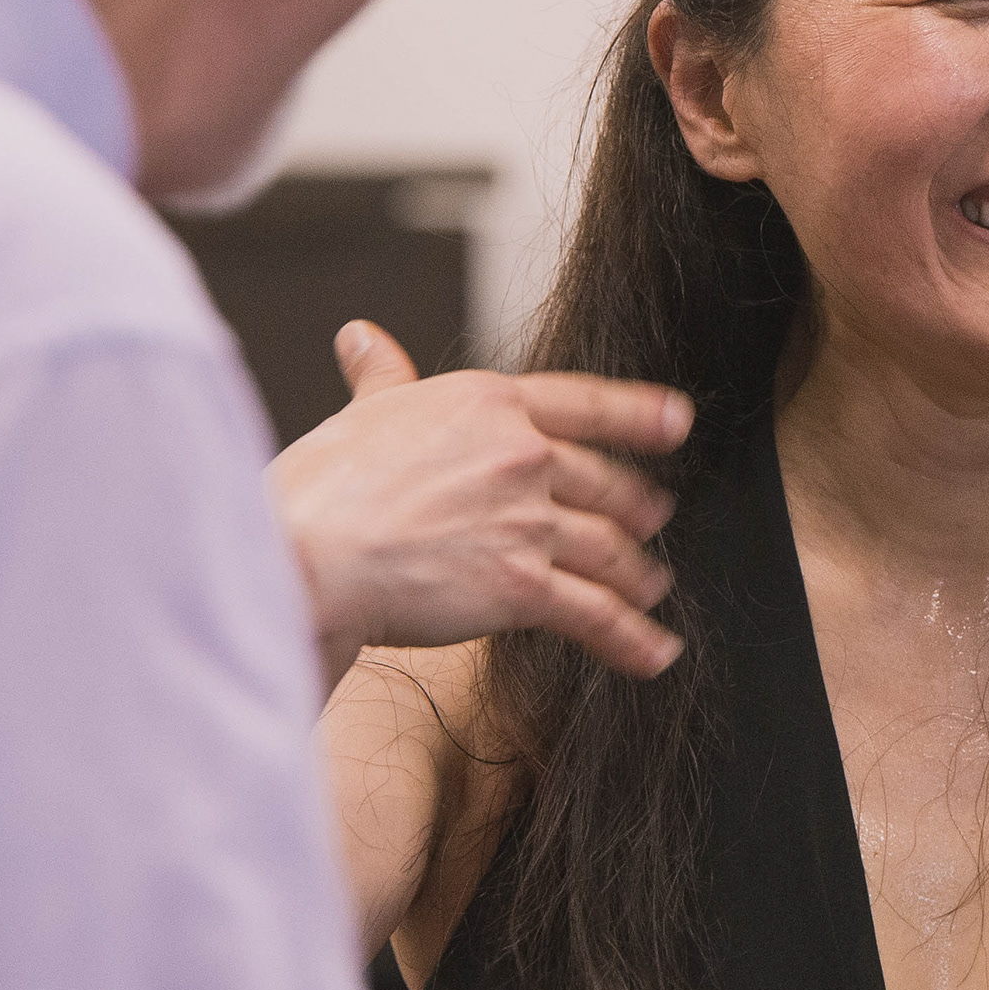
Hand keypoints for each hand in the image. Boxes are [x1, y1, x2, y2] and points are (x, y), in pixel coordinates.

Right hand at [268, 321, 692, 687]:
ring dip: (637, 575)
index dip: (641, 414)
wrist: (309, 550)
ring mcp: (529, 520)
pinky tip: (655, 651)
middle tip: (654, 521)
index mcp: (489, 402)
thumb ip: (381, 376)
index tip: (679, 422)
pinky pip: (597, 613)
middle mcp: (523, 454)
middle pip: (605, 483)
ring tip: (650, 588)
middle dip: (637, 507)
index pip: (585, 402)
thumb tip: (362, 337)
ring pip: (608, 549)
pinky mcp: (525, 586)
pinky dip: (633, 637)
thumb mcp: (363, 413)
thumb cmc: (324, 485)